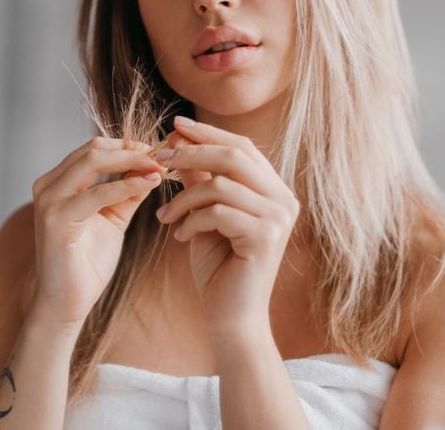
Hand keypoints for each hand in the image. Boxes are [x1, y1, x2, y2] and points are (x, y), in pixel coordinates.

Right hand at [29, 136, 165, 327]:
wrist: (66, 303)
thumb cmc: (87, 263)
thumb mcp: (112, 218)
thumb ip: (127, 191)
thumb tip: (152, 168)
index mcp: (57, 182)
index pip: (95, 148)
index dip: (129, 145)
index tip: (160, 151)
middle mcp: (47, 185)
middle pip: (94, 148)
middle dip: (133, 149)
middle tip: (164, 155)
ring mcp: (48, 200)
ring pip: (94, 161)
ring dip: (133, 161)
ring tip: (161, 166)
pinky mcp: (56, 219)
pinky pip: (97, 193)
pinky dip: (126, 185)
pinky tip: (150, 184)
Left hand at [152, 116, 300, 337]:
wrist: (230, 317)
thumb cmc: (218, 266)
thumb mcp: (205, 214)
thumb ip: (200, 180)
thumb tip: (179, 140)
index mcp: (273, 190)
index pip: (242, 146)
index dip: (208, 133)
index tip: (174, 126)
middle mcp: (283, 200)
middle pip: (234, 157)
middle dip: (192, 153)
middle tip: (160, 159)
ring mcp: (279, 218)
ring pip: (222, 185)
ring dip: (184, 197)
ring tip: (164, 215)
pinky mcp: (266, 238)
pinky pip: (219, 212)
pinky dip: (191, 220)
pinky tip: (178, 236)